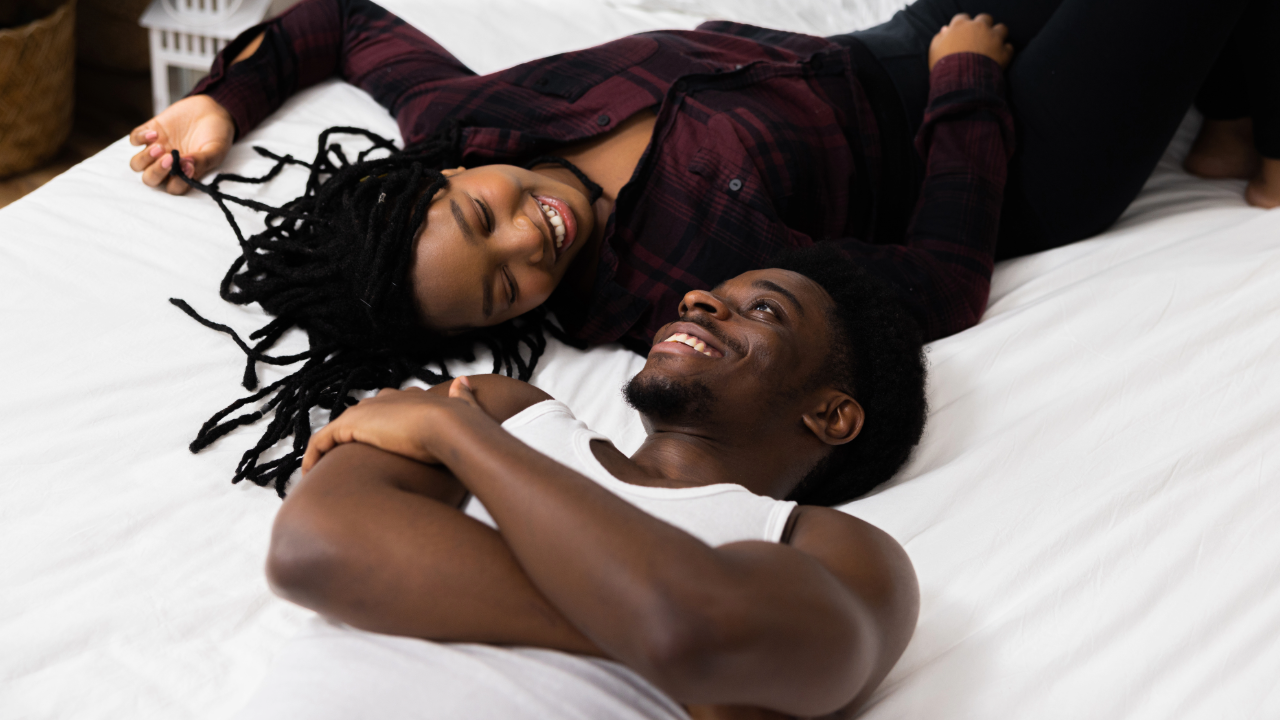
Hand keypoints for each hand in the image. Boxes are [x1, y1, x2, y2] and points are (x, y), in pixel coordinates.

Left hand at [128, 94, 234, 194]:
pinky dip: (141, 138)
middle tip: (169, 158)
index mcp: (183, 175)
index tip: (190, 167)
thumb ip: (202, 161)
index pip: (174, 188)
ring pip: (137, 164)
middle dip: (156, 171)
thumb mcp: (216, 149)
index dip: (178, 182)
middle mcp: (167, 166)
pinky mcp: (149, 132)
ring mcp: (156, 150)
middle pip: (150, 179)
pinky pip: (134, 140)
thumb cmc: (216, 134)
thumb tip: (186, 166)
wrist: (211, 109)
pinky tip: (155, 133)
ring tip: (159, 147)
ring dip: (145, 158)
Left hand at [301, 378, 484, 473]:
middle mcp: (383, 400)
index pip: (384, 409)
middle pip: (358, 418)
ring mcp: (366, 411)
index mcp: (407, 398)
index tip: (372, 449)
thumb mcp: (465, 410)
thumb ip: (464, 397)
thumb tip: (465, 383)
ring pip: (336, 430)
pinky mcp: (350, 425)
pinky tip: (309, 473)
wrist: (447, 426)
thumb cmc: (459, 425)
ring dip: (326, 450)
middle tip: (344, 464)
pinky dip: (313, 455)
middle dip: (349, 439)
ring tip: (322, 472)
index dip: (376, 428)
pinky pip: (321, 440)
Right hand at [928, 13, 1013, 70]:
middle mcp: (978, 27)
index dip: (962, 27)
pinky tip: (999, 58)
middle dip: (983, 27)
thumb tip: (945, 30)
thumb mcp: (934, 50)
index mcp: (960, 25)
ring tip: (993, 46)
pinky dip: (1005, 52)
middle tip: (979, 39)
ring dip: (998, 36)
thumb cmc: (944, 66)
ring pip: (1001, 29)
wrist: (960, 81)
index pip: (963, 18)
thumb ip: (939, 38)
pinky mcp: (1003, 52)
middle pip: (985, 19)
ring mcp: (993, 38)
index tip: (961, 35)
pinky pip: (1009, 48)